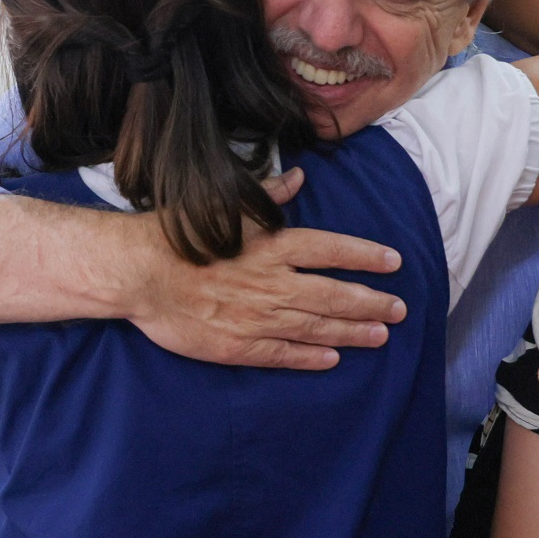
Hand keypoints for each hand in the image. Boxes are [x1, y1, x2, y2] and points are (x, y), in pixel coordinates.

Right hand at [124, 169, 406, 371]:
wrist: (139, 272)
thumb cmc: (177, 233)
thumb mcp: (225, 205)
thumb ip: (266, 195)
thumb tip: (297, 178)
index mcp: (273, 246)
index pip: (332, 250)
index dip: (366, 257)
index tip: (393, 262)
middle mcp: (274, 284)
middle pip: (335, 295)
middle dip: (372, 303)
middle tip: (400, 310)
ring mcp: (258, 318)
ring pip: (317, 328)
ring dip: (352, 332)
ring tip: (380, 336)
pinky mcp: (238, 346)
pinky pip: (283, 354)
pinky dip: (310, 358)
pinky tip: (332, 359)